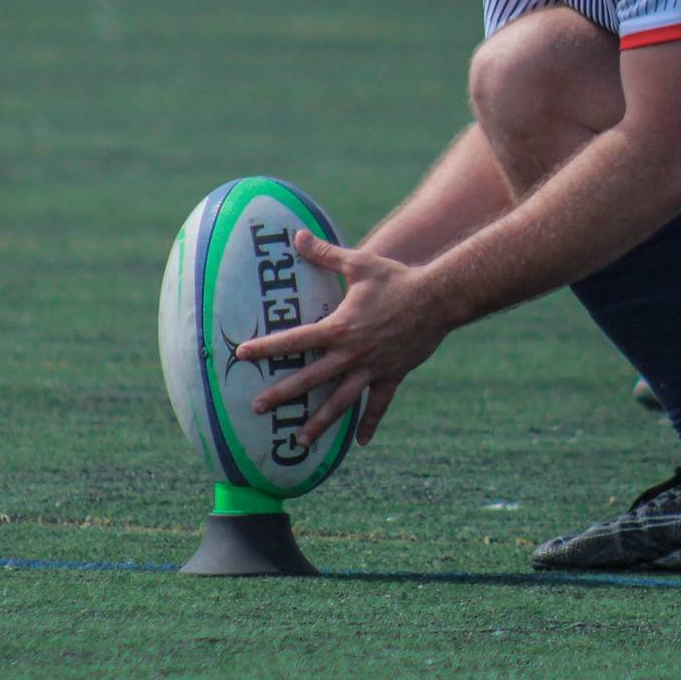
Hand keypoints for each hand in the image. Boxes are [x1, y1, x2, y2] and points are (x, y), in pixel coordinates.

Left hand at [235, 231, 449, 448]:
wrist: (438, 298)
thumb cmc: (396, 279)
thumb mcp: (359, 264)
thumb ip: (325, 254)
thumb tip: (297, 236)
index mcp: (339, 327)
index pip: (295, 340)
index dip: (267, 347)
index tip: (242, 355)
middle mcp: (351, 354)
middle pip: (310, 379)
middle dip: (282, 394)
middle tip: (256, 408)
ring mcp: (372, 369)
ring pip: (340, 402)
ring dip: (319, 423)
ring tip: (299, 441)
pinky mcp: (392, 376)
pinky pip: (378, 405)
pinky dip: (369, 423)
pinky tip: (360, 443)